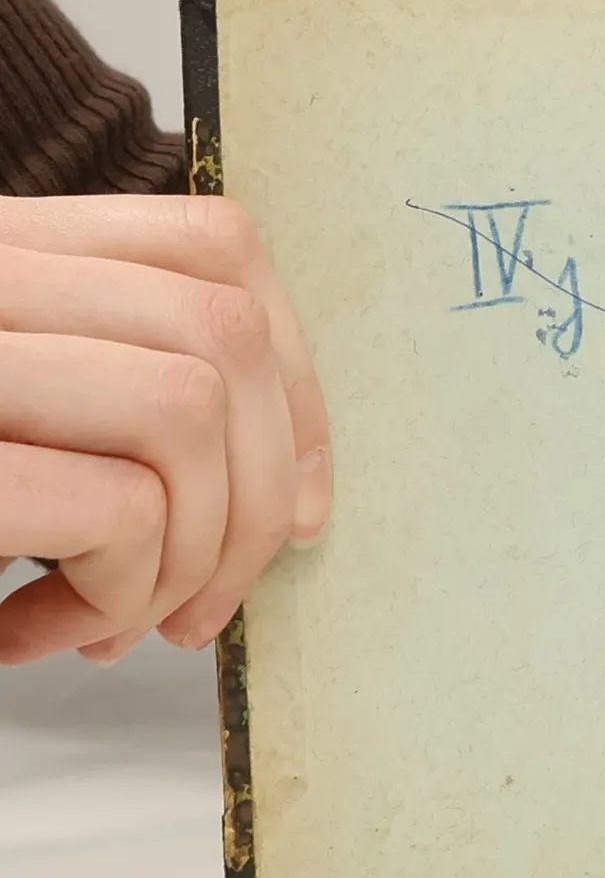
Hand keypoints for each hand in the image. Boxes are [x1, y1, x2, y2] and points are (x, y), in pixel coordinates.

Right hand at [0, 195, 330, 665]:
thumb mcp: (27, 417)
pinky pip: (118, 504)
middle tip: (209, 605)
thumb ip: (121, 401)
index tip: (303, 504)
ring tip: (114, 623)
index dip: (293, 379)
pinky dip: (116, 589)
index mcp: (7, 252)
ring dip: (188, 552)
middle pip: (223, 332)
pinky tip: (35, 632)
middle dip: (259, 492)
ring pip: (186, 407)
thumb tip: (298, 502)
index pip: (214, 245)